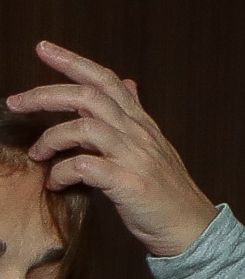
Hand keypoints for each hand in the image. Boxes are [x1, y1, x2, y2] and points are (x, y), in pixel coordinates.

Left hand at [9, 45, 216, 258]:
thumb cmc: (165, 192)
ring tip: (38, 153)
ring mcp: (135, 158)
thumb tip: (127, 84)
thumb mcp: (153, 146)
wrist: (192, 229)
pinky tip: (56, 183)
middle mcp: (138, 135)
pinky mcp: (129, 184)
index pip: (106, 81)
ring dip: (51, 138)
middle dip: (46, 94)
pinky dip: (62, 173)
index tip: (42, 48)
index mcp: (140, 124)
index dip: (73, 61)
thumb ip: (134, 115)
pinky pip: (84, 167)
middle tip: (16, 102)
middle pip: (89, 97)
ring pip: (84, 128)